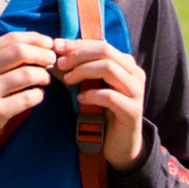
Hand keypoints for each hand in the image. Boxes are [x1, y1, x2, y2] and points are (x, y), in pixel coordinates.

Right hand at [0, 31, 57, 166]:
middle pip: (22, 52)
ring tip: (44, 81)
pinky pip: (27, 98)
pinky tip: (36, 96)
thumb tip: (29, 50)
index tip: (48, 43)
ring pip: (28, 74)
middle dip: (43, 55)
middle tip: (51, 61)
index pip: (12, 39)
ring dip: (43, 76)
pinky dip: (38, 96)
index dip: (35, 39)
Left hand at [52, 38, 147, 168]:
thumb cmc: (102, 111)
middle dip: (79, 55)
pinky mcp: (133, 111)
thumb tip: (52, 57)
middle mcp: (134, 73)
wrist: (120, 143)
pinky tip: (80, 99)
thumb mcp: (88, 86)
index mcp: (125, 63)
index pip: (100, 44)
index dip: (77, 44)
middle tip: (60, 64)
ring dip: (83, 71)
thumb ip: (75, 71)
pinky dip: (91, 94)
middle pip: (105, 51)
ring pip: (109, 68)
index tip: (56, 46)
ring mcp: (136, 91)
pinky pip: (110, 96)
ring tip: (68, 80)